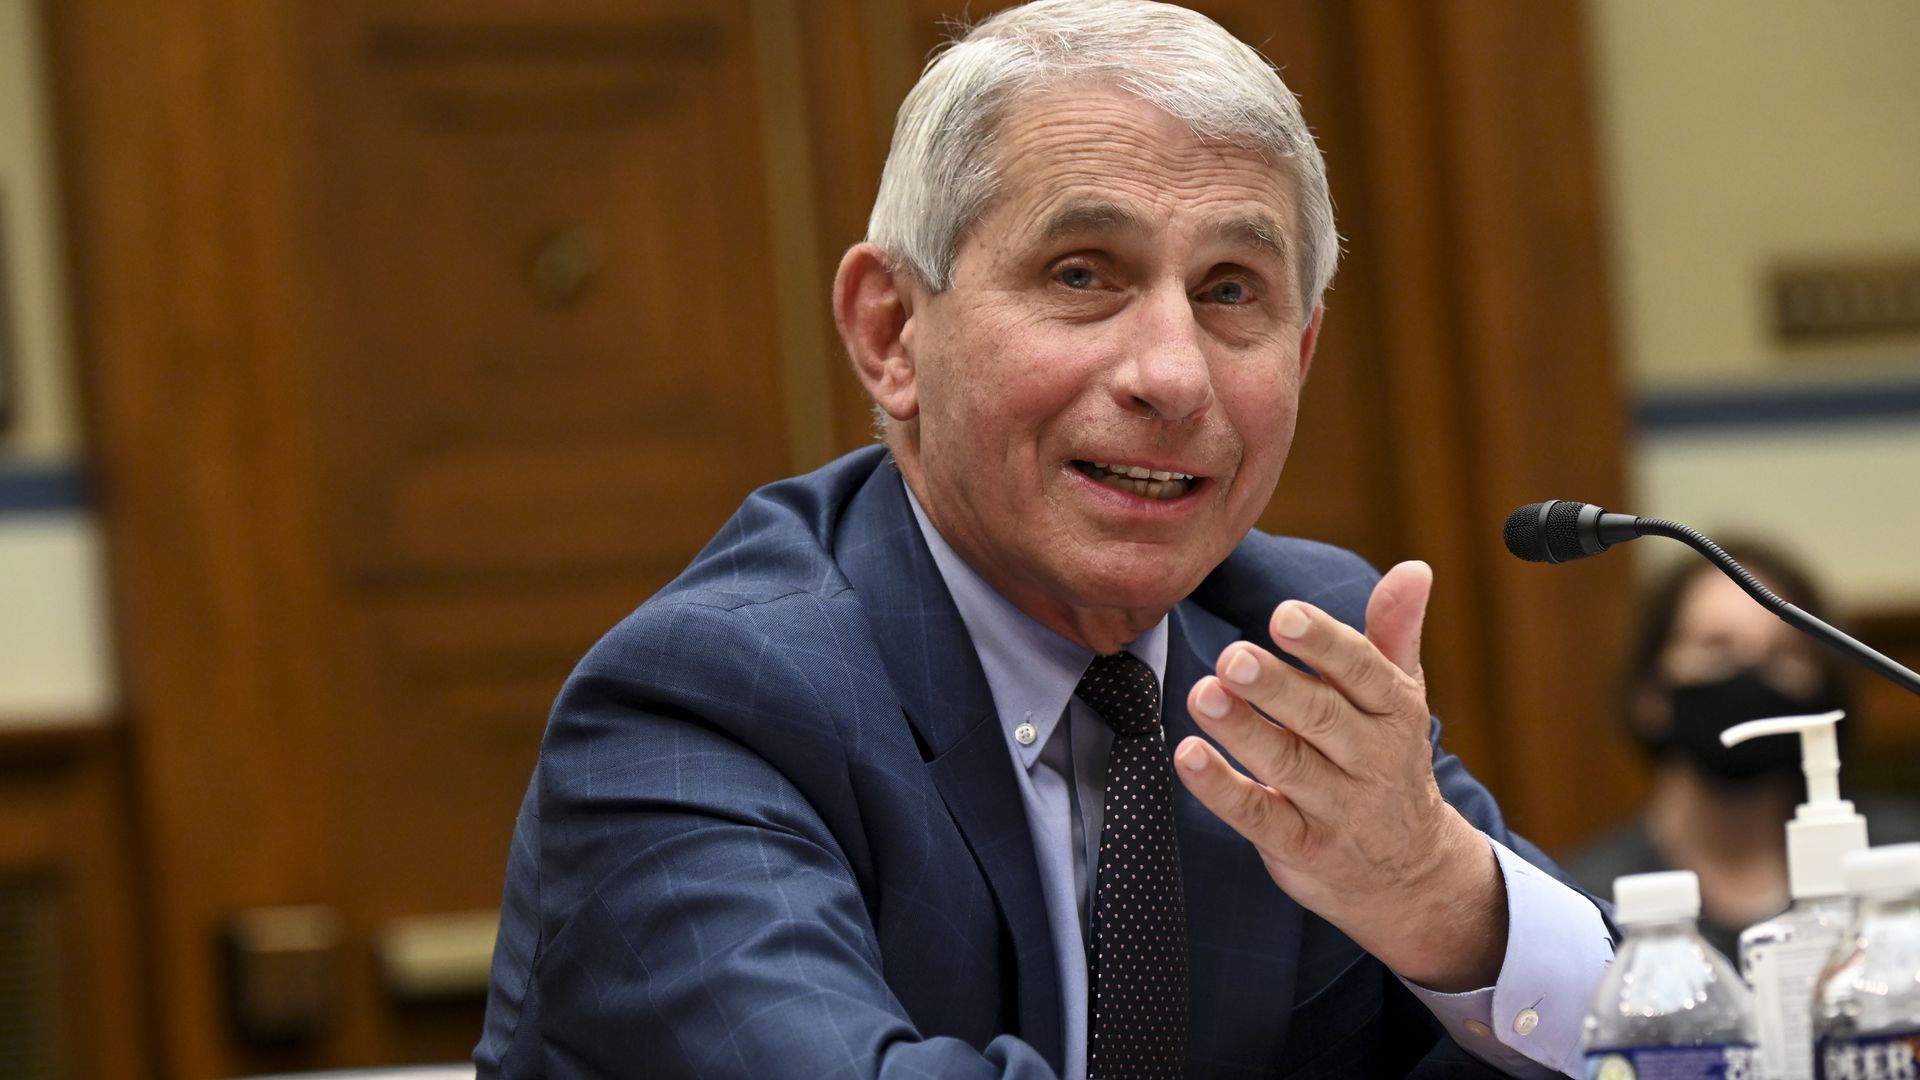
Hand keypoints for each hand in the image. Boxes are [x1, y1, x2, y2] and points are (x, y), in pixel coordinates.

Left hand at [1174, 560, 1506, 991]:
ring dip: (1242, 731)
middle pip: (1322, 718)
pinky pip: (1260, 818)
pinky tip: (1188, 757)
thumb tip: (1414, 567)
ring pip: (1288, 766)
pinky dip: (1223, 789)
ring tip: (1202, 694)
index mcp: (1394, 712)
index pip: (1363, 671)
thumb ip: (1394, 633)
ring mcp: (1338, 810)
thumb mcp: (1400, 698)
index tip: (1283, 614)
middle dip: (1277, 687)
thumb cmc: (1388, 763)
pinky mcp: (1303, 849)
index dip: (1324, 643)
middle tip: (1233, 656)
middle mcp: (1371, 760)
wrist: (1412, 876)